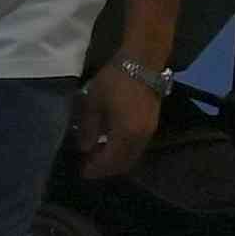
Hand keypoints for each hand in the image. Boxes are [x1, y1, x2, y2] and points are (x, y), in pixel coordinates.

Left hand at [75, 62, 161, 181]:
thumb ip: (88, 128)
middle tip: (88, 167)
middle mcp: (141, 137)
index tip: (82, 172)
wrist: (142, 63)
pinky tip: (110, 145)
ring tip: (97, 157)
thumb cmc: (114, 81)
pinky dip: (124, 152)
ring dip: (116, 161)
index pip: (110, 161)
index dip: (96, 169)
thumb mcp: (93, 103)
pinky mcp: (152, 125)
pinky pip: (137, 147)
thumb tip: (84, 148)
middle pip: (124, 163)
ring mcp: (149, 132)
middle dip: (106, 169)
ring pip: (132, 156)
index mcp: (126, 133)